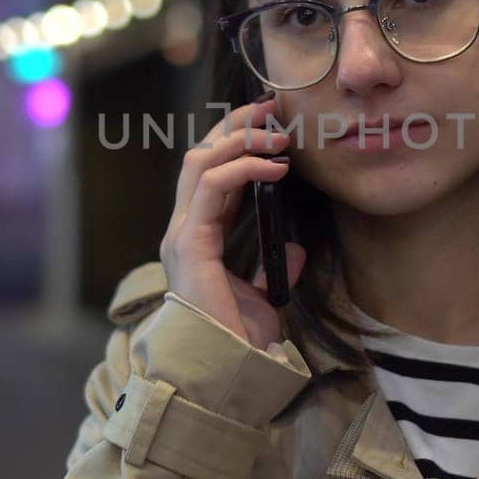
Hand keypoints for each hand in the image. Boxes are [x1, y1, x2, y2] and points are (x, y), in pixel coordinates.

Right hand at [159, 95, 306, 348]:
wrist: (227, 371)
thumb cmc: (239, 341)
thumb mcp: (264, 297)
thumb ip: (273, 268)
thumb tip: (295, 247)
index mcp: (198, 238)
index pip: (211, 173)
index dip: (236, 141)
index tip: (271, 120)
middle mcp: (184, 230)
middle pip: (200, 156)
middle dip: (234, 125)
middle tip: (271, 107)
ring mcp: (183, 234)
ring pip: (201, 162)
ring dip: (240, 140)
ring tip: (277, 134)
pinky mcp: (191, 242)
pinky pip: (212, 187)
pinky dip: (243, 167)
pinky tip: (275, 166)